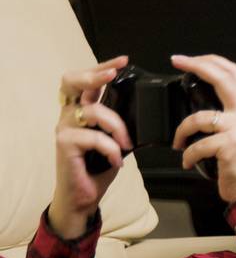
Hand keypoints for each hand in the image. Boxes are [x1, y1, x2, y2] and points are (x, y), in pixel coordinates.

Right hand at [49, 55, 131, 238]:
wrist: (84, 196)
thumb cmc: (100, 166)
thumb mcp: (117, 139)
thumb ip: (122, 121)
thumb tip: (150, 109)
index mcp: (81, 109)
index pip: (86, 81)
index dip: (102, 67)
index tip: (124, 61)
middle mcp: (69, 114)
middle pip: (71, 82)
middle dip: (93, 75)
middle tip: (112, 73)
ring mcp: (65, 128)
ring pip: (94, 111)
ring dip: (117, 126)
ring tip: (126, 143)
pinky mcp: (64, 144)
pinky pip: (94, 137)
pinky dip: (111, 149)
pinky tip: (117, 161)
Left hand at [170, 54, 235, 203]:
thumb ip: (224, 115)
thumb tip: (196, 104)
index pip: (233, 73)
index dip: (210, 61)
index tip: (187, 58)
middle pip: (223, 79)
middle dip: (198, 65)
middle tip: (178, 61)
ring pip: (198, 117)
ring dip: (181, 132)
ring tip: (178, 144)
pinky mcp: (230, 146)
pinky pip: (198, 145)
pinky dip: (187, 155)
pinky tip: (188, 162)